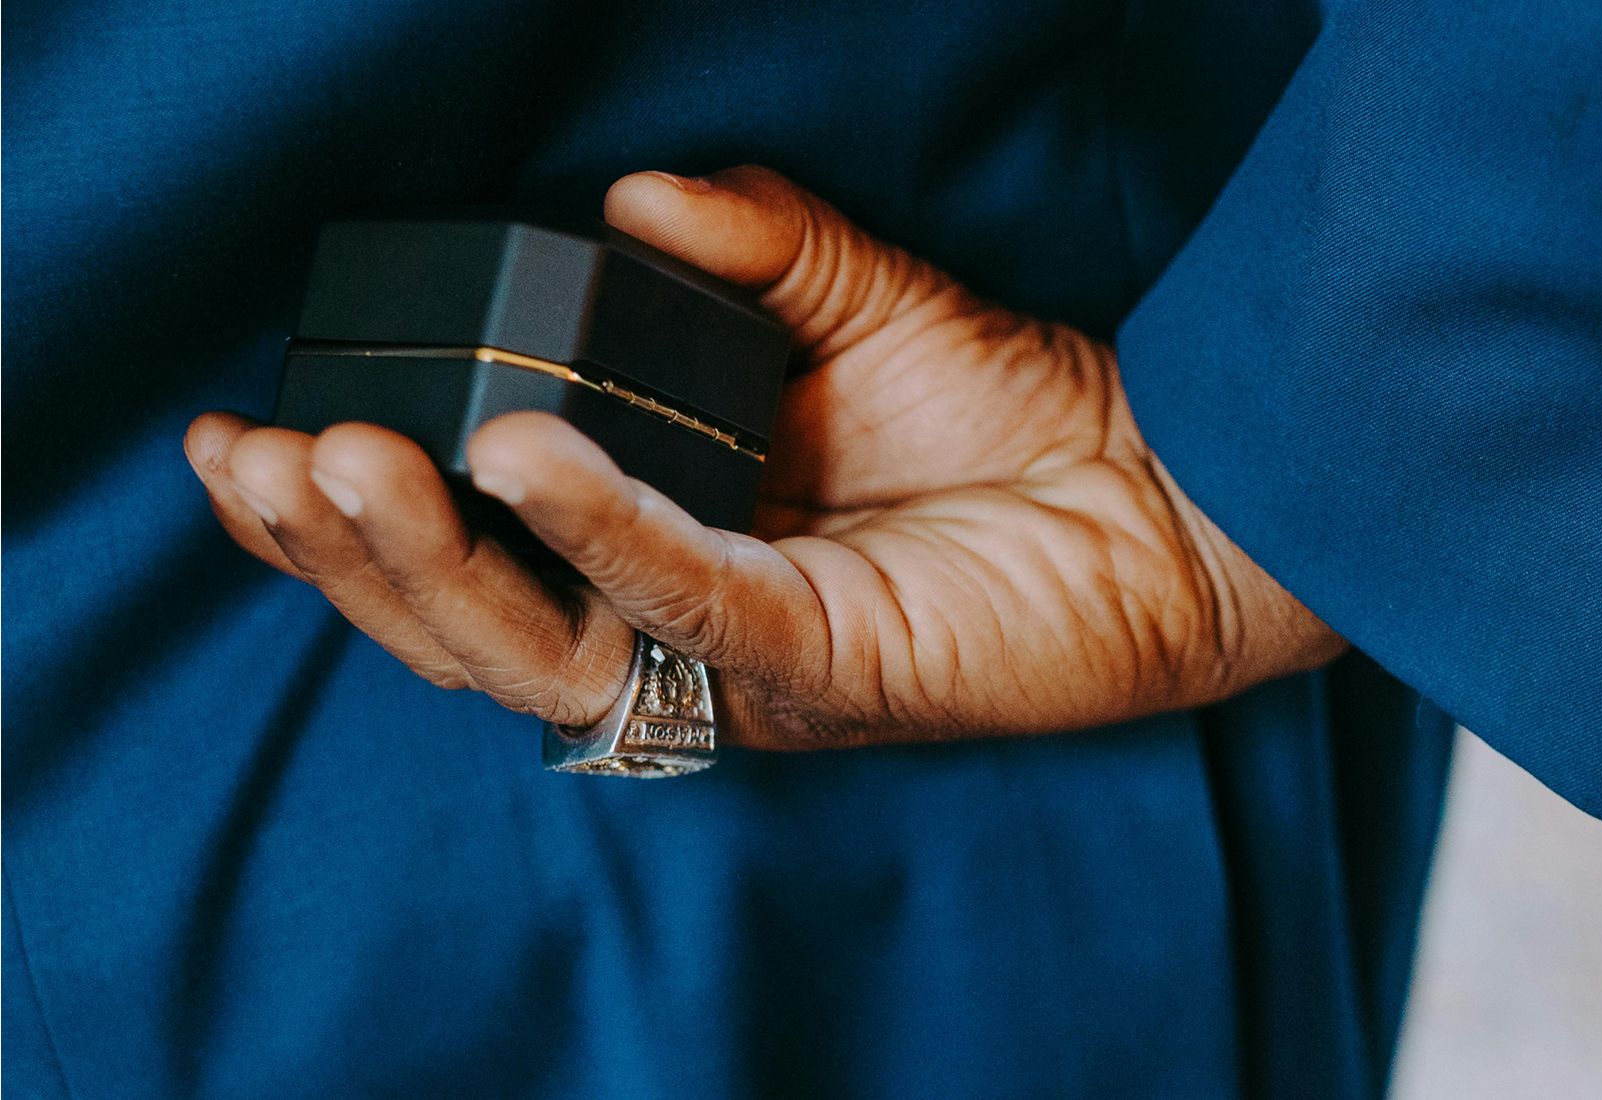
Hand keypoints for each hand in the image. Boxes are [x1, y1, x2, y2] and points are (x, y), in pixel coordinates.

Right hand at [186, 167, 1342, 747]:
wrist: (1166, 490)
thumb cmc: (1012, 413)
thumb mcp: (855, 304)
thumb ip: (748, 245)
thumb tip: (628, 198)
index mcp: (661, 550)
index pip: (471, 554)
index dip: (350, 513)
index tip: (251, 428)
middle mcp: (682, 625)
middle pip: (471, 627)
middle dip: (347, 552)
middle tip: (263, 457)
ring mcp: (746, 665)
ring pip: (543, 652)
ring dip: (427, 566)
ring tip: (340, 465)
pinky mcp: (824, 671)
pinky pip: (688, 610)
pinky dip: (601, 536)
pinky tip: (519, 461)